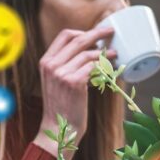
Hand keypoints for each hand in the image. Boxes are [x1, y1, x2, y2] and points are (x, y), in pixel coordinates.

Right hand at [33, 27, 116, 158]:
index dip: (82, 31)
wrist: (58, 128)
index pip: (64, 35)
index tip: (94, 34)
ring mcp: (62, 73)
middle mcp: (51, 65)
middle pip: (78, 39)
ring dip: (104, 53)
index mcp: (45, 62)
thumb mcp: (55, 81)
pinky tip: (110, 68)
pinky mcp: (74, 82)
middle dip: (97, 33)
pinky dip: (104, 66)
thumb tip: (88, 50)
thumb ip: (64, 64)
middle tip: (110, 32)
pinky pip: (93, 67)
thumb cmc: (61, 105)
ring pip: (88, 54)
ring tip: (114, 55)